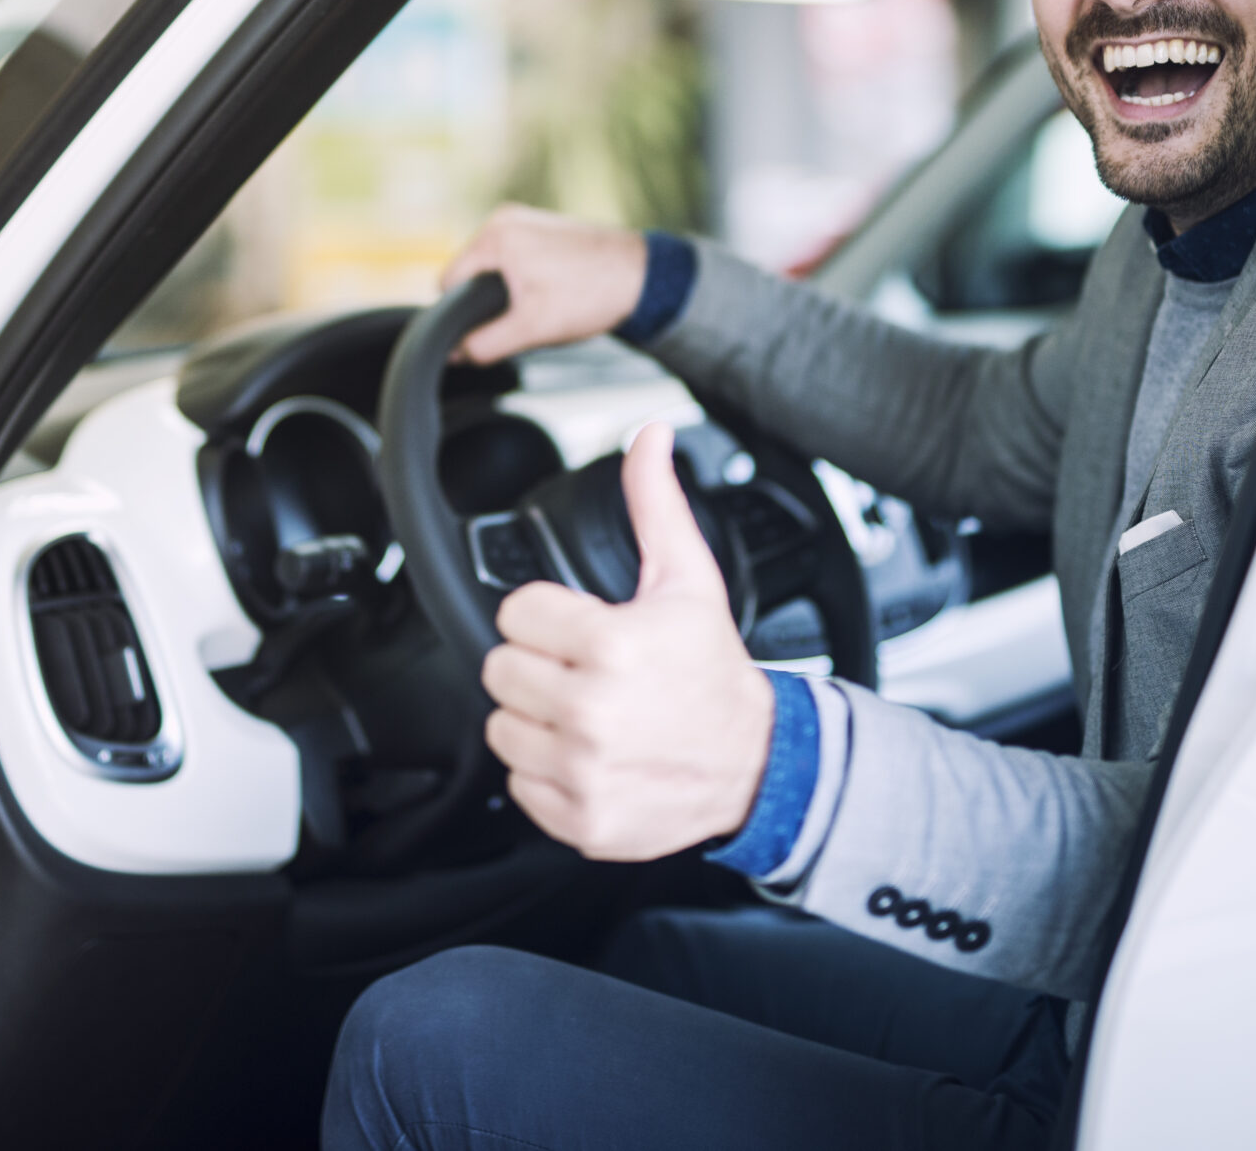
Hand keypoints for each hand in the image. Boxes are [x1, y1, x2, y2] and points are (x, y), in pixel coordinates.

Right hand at [440, 204, 647, 364]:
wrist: (643, 276)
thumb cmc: (592, 295)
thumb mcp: (532, 328)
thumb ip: (485, 343)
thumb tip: (454, 353)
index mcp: (495, 236)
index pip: (448, 283)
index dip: (462, 314)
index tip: (491, 328)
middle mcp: (504, 218)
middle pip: (469, 274)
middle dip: (488, 302)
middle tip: (525, 316)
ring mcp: (524, 218)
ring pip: (492, 268)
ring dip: (507, 291)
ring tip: (542, 302)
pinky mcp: (541, 226)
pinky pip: (513, 258)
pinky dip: (523, 278)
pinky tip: (550, 290)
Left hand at [480, 424, 773, 860]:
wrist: (756, 764)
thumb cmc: (713, 671)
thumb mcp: (688, 580)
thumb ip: (655, 503)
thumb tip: (648, 437)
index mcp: (611, 646)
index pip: (516, 613)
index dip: (547, 615)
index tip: (580, 628)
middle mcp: (592, 712)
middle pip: (499, 670)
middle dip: (537, 665)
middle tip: (581, 671)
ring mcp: (583, 771)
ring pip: (501, 729)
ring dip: (535, 720)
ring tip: (586, 713)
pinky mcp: (578, 819)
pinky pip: (518, 784)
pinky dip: (546, 773)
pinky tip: (589, 755)